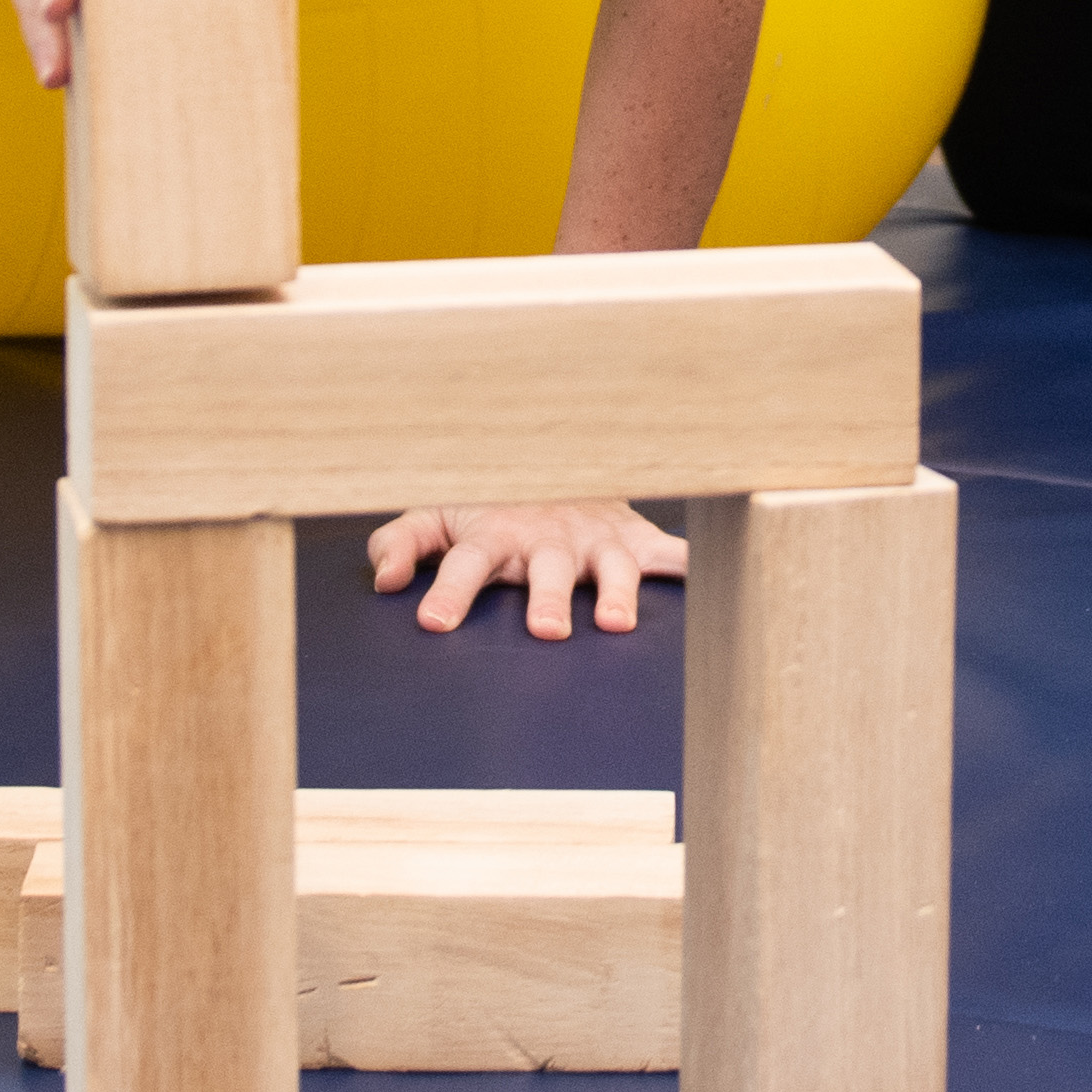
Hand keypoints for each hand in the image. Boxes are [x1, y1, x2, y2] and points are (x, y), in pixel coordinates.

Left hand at [364, 498, 691, 637]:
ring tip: (615, 623)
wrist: (557, 460)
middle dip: (547, 597)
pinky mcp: (634, 540)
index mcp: (493, 535)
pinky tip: (707, 581)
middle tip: (546, 631)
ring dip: (615, 591)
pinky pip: (668, 553)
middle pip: (546, 570)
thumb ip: (404, 543)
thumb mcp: (438, 514)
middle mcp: (546, 538)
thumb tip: (384, 579)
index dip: (449, 591)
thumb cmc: (490, 502)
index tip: (434, 622)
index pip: (465, 562)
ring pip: (609, 566)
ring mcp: (594, 540)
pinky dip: (689, 566)